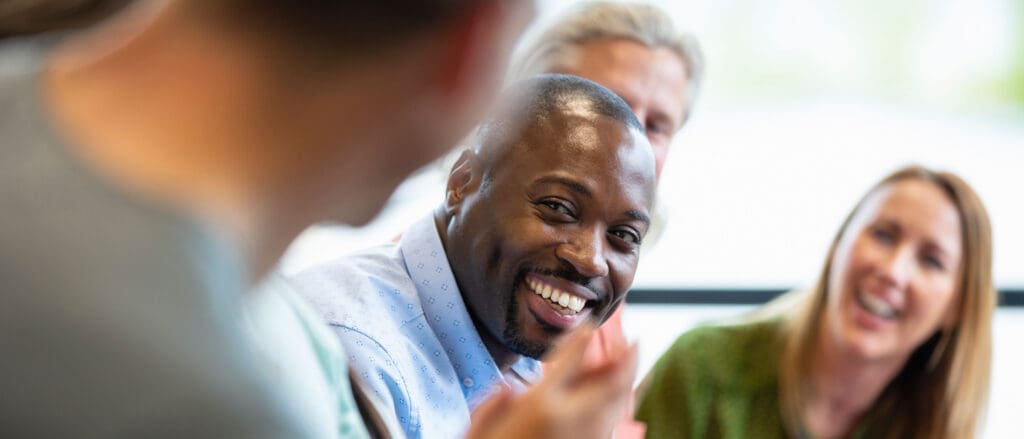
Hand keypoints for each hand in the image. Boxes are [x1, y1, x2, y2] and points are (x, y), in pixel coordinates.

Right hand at [466, 325, 637, 438]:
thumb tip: (507, 388)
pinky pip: (613, 424)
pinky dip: (621, 404)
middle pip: (610, 380)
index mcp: (541, 406)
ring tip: (633, 361)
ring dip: (628, 380)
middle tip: (633, 341)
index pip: (570, 361)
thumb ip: (492, 407)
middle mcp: (572, 420)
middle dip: (625, 358)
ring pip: (619, 403)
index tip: (588, 323)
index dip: (581, 338)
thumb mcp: (477, 434)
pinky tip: (621, 397)